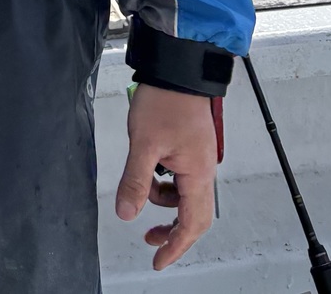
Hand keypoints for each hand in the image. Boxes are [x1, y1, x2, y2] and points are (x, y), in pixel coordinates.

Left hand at [115, 85, 217, 270]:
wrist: (177, 68)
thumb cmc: (165, 101)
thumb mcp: (143, 143)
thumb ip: (135, 181)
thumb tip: (126, 213)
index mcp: (197, 174)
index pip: (192, 224)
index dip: (176, 247)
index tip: (159, 262)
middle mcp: (204, 170)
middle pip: (195, 215)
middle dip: (172, 231)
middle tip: (150, 240)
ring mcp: (200, 158)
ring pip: (186, 196)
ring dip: (164, 202)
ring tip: (142, 189)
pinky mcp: (193, 147)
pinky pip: (182, 178)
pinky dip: (166, 184)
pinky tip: (151, 170)